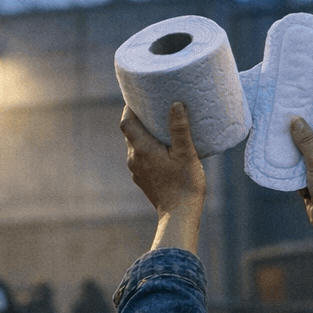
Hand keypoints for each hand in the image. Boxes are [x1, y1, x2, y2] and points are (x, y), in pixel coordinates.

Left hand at [122, 102, 205, 253]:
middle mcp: (134, 159)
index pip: (127, 122)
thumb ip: (179, 129)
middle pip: (130, 132)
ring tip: (159, 123)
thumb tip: (175, 104)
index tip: (137, 96)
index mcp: (142, 149)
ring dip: (143, 134)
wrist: (179, 216)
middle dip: (138, 118)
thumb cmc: (185, 185)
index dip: (129, 108)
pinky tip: (162, 146)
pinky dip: (147, 147)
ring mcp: (137, 171)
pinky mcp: (143, 179)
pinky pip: (140, 157)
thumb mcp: (186, 154)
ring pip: (134, 145)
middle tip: (152, 105)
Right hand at [289, 118, 312, 281]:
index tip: (295, 106)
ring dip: (290, 152)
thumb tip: (296, 120)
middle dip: (296, 133)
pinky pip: (298, 171)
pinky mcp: (312, 183)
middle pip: (311, 139)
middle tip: (278, 121)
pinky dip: (289, 168)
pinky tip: (274, 160)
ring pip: (303, 155)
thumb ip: (306, 141)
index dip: (311, 116)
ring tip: (272, 138)